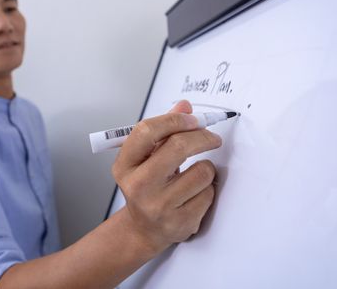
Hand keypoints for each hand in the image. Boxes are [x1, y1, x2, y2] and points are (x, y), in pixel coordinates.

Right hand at [112, 100, 220, 253]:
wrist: (143, 229)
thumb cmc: (146, 187)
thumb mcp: (146, 158)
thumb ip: (164, 131)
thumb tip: (184, 106)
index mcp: (124, 166)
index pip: (147, 131)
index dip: (174, 120)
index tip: (193, 120)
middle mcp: (138, 186)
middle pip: (178, 146)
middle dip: (202, 136)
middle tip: (212, 137)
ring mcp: (159, 206)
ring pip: (202, 171)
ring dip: (206, 168)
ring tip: (195, 175)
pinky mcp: (180, 223)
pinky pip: (209, 193)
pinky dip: (208, 189)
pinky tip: (194, 194)